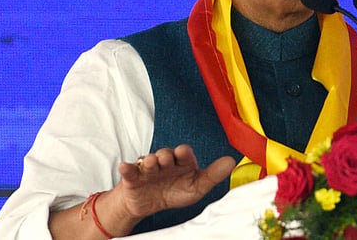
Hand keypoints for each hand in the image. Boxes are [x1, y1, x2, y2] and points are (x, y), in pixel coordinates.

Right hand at [117, 145, 235, 219]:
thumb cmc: (175, 191)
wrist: (150, 204)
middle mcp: (165, 162)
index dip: (183, 153)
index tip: (183, 153)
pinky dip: (127, 168)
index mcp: (181, 162)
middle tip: (166, 159)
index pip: (183, 153)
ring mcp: (148, 169)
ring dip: (149, 161)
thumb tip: (232, 161)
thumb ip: (213, 175)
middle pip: (165, 153)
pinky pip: (129, 171)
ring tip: (151, 163)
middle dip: (165, 156)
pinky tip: (125, 166)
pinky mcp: (133, 178)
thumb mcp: (196, 187)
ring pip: (148, 160)